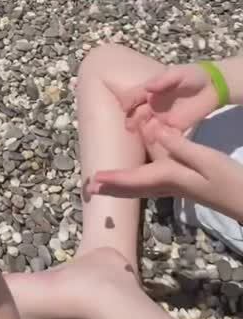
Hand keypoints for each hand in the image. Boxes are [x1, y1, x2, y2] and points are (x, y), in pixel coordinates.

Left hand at [89, 122, 242, 216]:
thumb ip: (179, 145)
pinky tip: (136, 177)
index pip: (135, 179)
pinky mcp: (182, 184)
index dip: (114, 177)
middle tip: (90, 188)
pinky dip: (137, 180)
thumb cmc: (229, 180)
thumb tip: (153, 130)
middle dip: (112, 187)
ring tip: (104, 183)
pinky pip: (151, 181)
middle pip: (133, 187)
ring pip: (140, 186)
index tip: (95, 179)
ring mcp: (175, 187)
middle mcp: (167, 185)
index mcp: (169, 178)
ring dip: (121, 185)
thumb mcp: (206, 159)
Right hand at [121, 63, 217, 135]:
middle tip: (131, 128)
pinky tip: (159, 141)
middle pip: (137, 115)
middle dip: (132, 122)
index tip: (125, 109)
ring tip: (146, 136)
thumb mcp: (177, 74)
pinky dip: (160, 139)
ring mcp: (163, 118)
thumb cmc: (192, 75)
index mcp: (150, 91)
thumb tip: (147, 88)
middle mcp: (153, 106)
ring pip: (148, 127)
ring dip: (144, 133)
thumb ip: (162, 81)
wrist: (213, 86)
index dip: (126, 102)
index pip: (133, 97)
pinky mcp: (175, 128)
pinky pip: (164, 136)